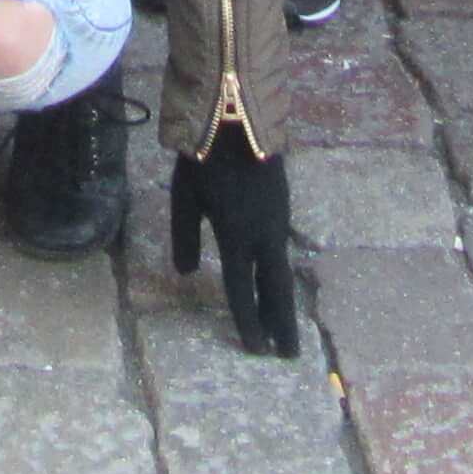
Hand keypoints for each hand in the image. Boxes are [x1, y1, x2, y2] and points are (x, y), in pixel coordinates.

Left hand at [169, 137, 300, 354]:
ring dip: (284, 302)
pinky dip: (281, 276)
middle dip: (282, 323)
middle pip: (274, 289)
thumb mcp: (184, 199)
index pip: (241, 290)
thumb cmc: (204, 159)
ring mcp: (277, 221)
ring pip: (282, 271)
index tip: (256, 349)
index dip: (247, 322)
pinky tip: (278, 283)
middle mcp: (263, 235)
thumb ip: (185, 237)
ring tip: (286, 328)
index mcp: (236, 237)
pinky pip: (282, 252)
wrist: (239, 118)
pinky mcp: (282, 208)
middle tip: (288, 355)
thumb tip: (185, 274)